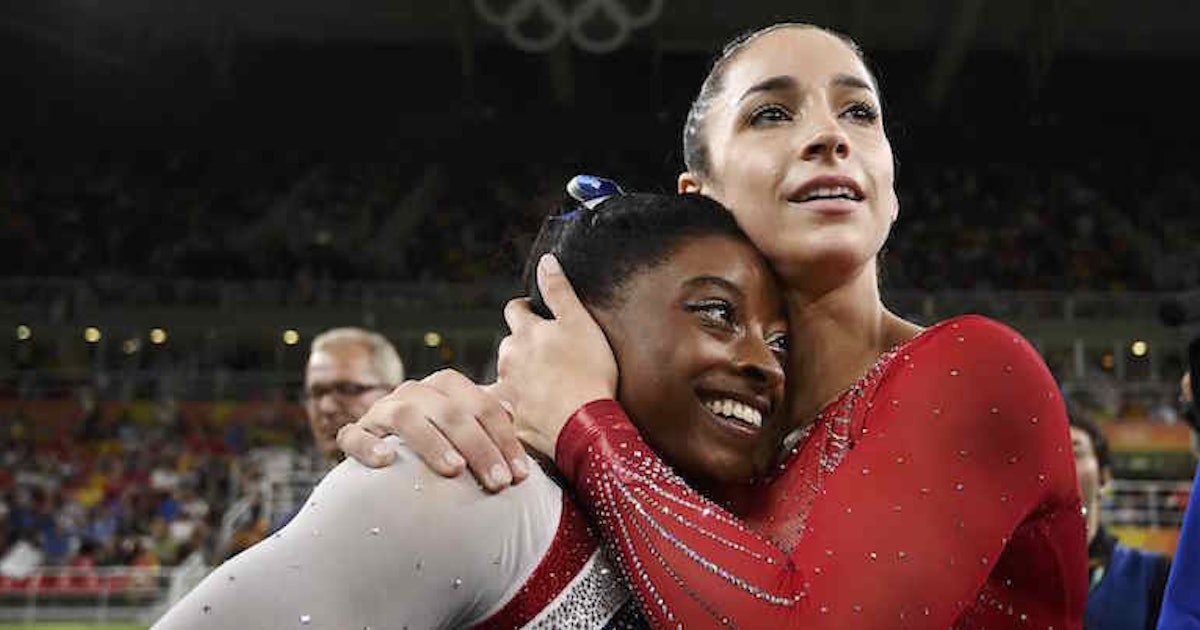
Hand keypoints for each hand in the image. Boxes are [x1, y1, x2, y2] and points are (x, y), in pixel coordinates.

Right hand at [335, 369, 529, 491]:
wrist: (391, 467)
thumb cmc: (444, 446)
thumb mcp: (470, 428)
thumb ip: (490, 414)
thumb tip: (511, 405)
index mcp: (445, 387)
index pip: (482, 406)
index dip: (505, 439)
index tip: (521, 475)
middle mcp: (413, 393)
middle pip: (450, 411)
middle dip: (479, 447)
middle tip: (498, 482)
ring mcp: (380, 412)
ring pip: (406, 416)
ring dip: (432, 442)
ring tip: (455, 470)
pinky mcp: (353, 435)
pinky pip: (353, 436)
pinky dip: (368, 445)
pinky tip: (387, 462)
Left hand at [497, 255, 617, 457]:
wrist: (583, 424)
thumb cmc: (588, 371)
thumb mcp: (580, 322)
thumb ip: (559, 291)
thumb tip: (545, 260)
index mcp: (525, 333)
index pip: (515, 310)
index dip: (526, 309)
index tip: (536, 314)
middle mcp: (509, 359)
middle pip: (509, 344)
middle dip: (522, 346)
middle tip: (545, 354)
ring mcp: (507, 390)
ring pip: (506, 375)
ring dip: (517, 376)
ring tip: (541, 385)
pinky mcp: (510, 418)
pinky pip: (504, 410)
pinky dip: (509, 408)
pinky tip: (522, 413)